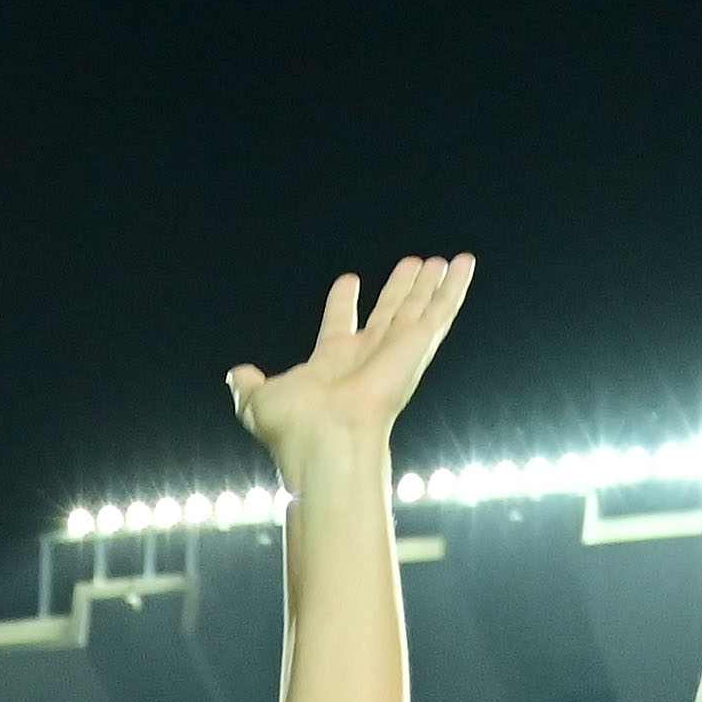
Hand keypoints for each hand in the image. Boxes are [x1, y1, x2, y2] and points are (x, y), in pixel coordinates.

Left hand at [226, 256, 475, 482]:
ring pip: (418, 309)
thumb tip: (236, 375)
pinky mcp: (417, 347)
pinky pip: (441, 311)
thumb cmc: (292, 428)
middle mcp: (366, 357)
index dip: (343, 303)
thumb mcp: (257, 402)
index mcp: (331, 363)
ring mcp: (395, 352)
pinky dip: (455, 287)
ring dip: (430, 285)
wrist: (325, 442)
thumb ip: (248, 386)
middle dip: (398, 290)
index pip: (339, 326)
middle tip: (410, 264)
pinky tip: (465, 264)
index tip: (348, 280)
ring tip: (444, 260)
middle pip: (388, 314)